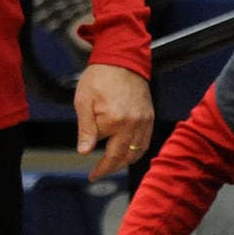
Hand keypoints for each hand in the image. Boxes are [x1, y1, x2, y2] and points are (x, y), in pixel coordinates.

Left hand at [73, 63, 153, 180]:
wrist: (121, 59)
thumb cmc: (99, 77)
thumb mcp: (84, 101)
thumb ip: (85, 129)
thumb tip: (84, 152)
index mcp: (115, 121)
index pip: (105, 150)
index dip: (96, 164)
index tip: (92, 176)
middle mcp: (133, 124)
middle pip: (123, 157)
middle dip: (110, 169)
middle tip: (99, 174)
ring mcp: (144, 121)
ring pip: (137, 153)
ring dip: (124, 162)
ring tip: (111, 166)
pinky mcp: (150, 117)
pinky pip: (146, 142)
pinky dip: (137, 152)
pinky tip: (127, 153)